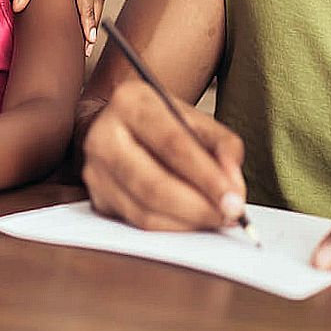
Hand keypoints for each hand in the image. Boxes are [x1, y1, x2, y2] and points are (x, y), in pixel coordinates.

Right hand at [79, 80, 247, 230]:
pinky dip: (172, 227)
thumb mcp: (194, 119)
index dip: (206, 177)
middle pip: (153, 184)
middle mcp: (104, 136)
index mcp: (130, 103)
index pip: (172, 144)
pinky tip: (192, 221)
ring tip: (215, 218)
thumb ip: (223, 146)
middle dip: (198, 207)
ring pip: (145, 212)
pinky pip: (138, 224)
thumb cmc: (161, 122)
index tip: (235, 200)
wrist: (117, 124)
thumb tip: (234, 187)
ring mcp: (95, 170)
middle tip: (229, 216)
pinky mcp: (97, 198)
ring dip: (187, 222)